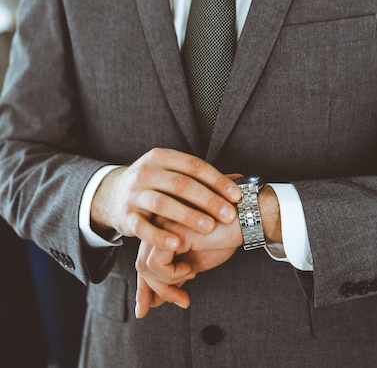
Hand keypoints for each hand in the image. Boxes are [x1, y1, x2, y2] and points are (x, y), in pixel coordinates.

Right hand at [90, 148, 241, 250]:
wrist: (110, 194)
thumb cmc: (153, 184)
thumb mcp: (170, 171)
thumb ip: (198, 176)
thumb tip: (240, 178)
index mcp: (161, 157)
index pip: (194, 165)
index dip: (217, 180)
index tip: (237, 195)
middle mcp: (146, 172)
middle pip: (181, 184)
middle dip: (208, 200)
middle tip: (229, 214)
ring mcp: (134, 193)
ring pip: (163, 204)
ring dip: (188, 216)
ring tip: (209, 228)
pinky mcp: (125, 216)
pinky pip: (144, 228)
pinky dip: (161, 237)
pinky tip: (179, 245)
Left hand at [135, 215, 241, 316]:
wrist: (244, 220)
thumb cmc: (222, 237)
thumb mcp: (194, 262)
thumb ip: (173, 277)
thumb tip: (155, 301)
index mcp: (162, 230)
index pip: (143, 261)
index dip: (144, 288)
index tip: (145, 310)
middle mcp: (157, 224)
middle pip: (141, 264)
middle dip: (157, 290)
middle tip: (183, 300)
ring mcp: (162, 224)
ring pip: (145, 266)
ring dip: (167, 284)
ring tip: (191, 274)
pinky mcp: (170, 230)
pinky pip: (156, 264)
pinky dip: (171, 274)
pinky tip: (191, 268)